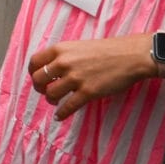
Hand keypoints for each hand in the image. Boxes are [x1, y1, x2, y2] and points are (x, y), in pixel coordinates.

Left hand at [28, 36, 153, 119]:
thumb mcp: (79, 46)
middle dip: (39, 88)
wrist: (131, 56)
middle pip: (39, 79)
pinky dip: (62, 113)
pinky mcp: (88, 92)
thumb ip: (64, 56)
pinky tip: (60, 116)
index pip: (35, 62)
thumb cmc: (108, 50)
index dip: (33, 73)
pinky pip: (68, 106)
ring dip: (51, 100)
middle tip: (44, 91)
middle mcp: (64, 63)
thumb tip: (52, 69)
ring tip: (55, 102)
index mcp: (60, 49)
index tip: (36, 78)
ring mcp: (76, 78)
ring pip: (51, 94)